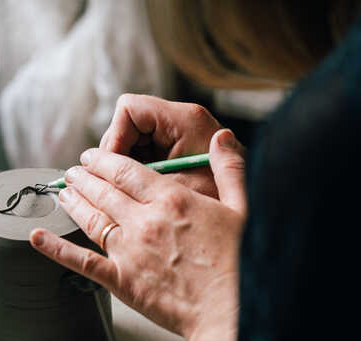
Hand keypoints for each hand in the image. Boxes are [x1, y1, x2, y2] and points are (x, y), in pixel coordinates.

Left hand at [31, 129, 245, 340]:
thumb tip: (222, 137)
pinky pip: (81, 261)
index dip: (106, 160)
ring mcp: (128, 251)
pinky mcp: (121, 280)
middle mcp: (143, 221)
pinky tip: (37, 237)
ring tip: (61, 191)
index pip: (127, 171)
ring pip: (91, 218)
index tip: (94, 155)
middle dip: (85, 176)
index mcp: (171, 199)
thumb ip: (230, 169)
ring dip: (73, 201)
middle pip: (104, 191)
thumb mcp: (244, 208)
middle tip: (73, 169)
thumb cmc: (240, 263)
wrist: (229, 311)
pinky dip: (55, 248)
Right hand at [100, 94, 226, 198]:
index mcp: (185, 121)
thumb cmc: (226, 203)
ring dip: (124, 167)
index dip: (114, 138)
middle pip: (125, 125)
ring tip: (128, 194)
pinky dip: (136, 173)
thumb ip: (143, 179)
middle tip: (114, 186)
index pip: (129, 110)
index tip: (111, 168)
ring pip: (130, 141)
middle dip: (115, 156)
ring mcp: (178, 134)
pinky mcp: (176, 149)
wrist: (258, 211)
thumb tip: (103, 173)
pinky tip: (140, 194)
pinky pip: (143, 153)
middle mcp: (181, 121)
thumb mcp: (182, 192)